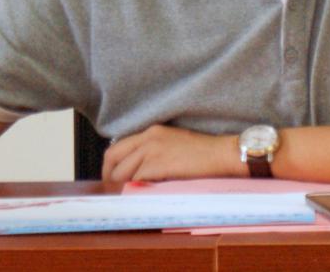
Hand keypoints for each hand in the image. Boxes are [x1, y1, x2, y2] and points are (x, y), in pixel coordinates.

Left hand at [102, 124, 242, 183]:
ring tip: (127, 197)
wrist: (221, 154)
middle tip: (113, 191)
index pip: (117, 147)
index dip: (110, 166)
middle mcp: (148, 138)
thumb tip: (135, 171)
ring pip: (121, 172)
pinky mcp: (158, 164)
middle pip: (113, 157)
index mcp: (151, 132)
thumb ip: (153, 152)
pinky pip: (135, 179)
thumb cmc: (202, 153)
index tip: (112, 179)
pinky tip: (140, 196)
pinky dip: (134, 189)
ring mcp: (152, 150)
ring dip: (121, 186)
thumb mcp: (172, 144)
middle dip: (109, 177)